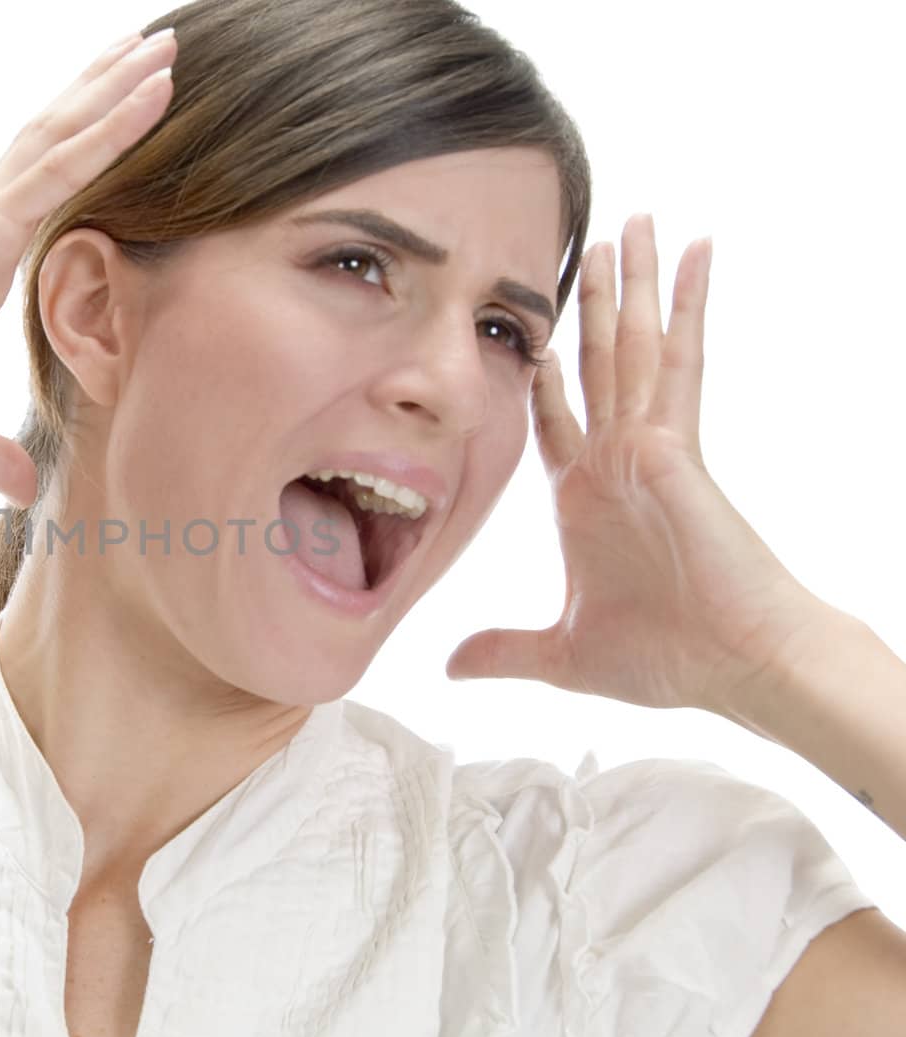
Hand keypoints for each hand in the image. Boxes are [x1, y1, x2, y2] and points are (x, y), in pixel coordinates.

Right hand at [0, 27, 176, 507]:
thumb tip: (28, 492)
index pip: (48, 190)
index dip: (88, 148)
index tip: (128, 117)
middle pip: (58, 142)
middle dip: (106, 94)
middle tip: (157, 50)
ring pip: (63, 137)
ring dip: (116, 90)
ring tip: (163, 45)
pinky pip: (58, 168)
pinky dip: (107, 130)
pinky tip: (148, 94)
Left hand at [445, 214, 829, 716]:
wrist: (736, 666)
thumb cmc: (669, 660)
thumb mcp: (562, 652)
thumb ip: (506, 649)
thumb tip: (450, 666)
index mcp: (585, 496)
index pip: (555, 415)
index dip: (540, 372)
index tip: (526, 330)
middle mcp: (616, 458)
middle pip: (598, 361)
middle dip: (594, 302)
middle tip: (594, 238)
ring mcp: (649, 444)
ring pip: (634, 345)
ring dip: (634, 283)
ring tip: (637, 220)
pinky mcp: (679, 443)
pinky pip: (680, 359)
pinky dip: (687, 305)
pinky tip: (697, 255)